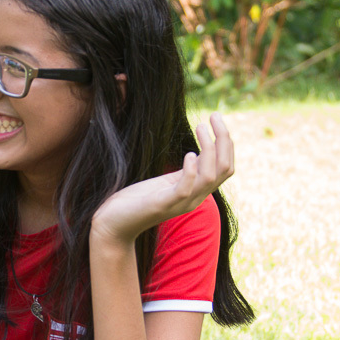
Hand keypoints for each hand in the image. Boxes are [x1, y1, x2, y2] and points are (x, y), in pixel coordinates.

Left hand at [91, 112, 234, 244]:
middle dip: (223, 140)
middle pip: (225, 169)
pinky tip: (188, 153)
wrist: (114, 223)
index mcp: (197, 191)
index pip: (226, 167)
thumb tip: (199, 153)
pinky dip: (191, 170)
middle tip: (214, 116)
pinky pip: (186, 188)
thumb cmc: (137, 200)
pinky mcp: (163, 204)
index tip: (216, 118)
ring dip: (208, 148)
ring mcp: (181, 203)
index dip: (225, 142)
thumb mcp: (166, 182)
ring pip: (210, 176)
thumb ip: (184, 172)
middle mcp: (195, 198)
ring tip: (199, 126)